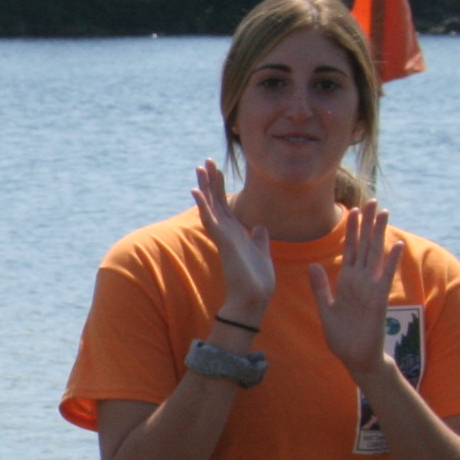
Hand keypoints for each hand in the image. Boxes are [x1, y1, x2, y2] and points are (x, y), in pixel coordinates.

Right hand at [191, 159, 272, 319]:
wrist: (254, 297)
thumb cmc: (258, 281)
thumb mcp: (263, 253)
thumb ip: (260, 239)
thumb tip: (260, 227)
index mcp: (236, 233)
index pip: (225, 206)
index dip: (220, 187)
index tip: (217, 170)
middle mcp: (227, 232)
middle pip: (216, 201)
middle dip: (211, 181)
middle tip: (205, 162)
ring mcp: (223, 236)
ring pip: (211, 206)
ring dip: (205, 187)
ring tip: (200, 169)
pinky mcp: (223, 241)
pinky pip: (211, 219)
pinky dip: (203, 205)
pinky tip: (197, 191)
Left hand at [311, 201, 406, 380]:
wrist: (355, 357)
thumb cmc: (342, 336)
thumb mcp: (326, 308)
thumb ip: (320, 287)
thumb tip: (313, 266)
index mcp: (347, 281)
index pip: (350, 250)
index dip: (351, 230)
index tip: (352, 209)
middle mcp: (360, 280)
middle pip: (364, 246)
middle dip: (367, 223)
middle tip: (371, 200)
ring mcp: (370, 288)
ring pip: (375, 254)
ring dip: (379, 233)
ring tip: (383, 212)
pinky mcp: (378, 299)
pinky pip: (385, 276)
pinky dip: (390, 260)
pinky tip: (395, 243)